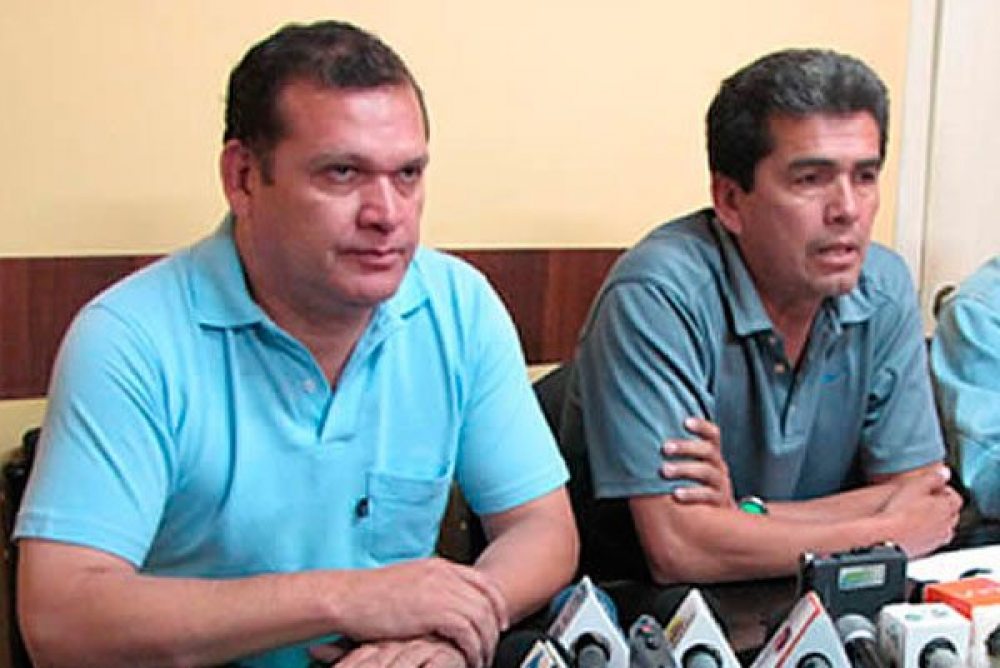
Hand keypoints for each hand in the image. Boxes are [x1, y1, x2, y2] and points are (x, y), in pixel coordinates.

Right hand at [334, 558, 506, 667]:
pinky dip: (472, 650)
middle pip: (487, 602)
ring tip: (480, 660)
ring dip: (486, 643)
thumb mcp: (405, 583)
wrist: (346, 597)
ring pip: (482, 619)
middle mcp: (444, 575)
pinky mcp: (436, 611)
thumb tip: (440, 609)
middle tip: (492, 647)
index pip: (482, 582)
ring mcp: (442, 591)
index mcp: (438, 566)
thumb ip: (428, 590)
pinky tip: (468, 661)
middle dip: (494, 627)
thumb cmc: (366, 596)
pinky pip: (469, 633)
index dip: (496, 603)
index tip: (501, 620)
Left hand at [660, 417, 734, 507]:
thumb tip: (644, 436)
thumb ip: (677, 452)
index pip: (712, 434)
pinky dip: (691, 494)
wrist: (715, 512)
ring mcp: (720, 483)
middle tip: (665, 448)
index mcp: (711, 453)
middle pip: (707, 451)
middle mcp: (718, 465)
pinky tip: (676, 494)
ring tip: (665, 470)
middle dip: (685, 447)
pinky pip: (707, 495)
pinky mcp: (719, 501)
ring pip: (706, 472)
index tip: (685, 422)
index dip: (701, 426)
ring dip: (684, 469)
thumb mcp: (692, 464)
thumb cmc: (693, 482)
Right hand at [879, 466, 962, 556]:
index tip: (936, 487)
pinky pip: (933, 540)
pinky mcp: (927, 549)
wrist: (887, 536)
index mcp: (946, 507)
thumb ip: (933, 478)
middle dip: (943, 506)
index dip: (945, 490)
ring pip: (944, 529)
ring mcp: (937, 539)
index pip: (955, 497)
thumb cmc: (900, 512)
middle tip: (928, 500)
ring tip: (921, 515)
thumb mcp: (915, 486)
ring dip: (937, 521)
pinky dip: (928, 533)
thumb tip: (944, 472)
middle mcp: (946, 525)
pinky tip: (914, 529)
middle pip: (952, 514)